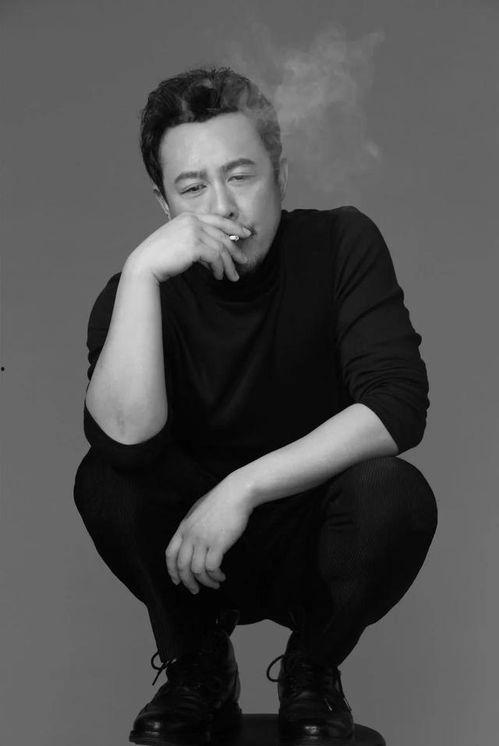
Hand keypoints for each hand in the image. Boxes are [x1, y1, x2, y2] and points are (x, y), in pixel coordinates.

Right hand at [127, 211, 251, 283]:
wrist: (145, 264)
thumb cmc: (160, 257)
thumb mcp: (180, 243)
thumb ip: (197, 242)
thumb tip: (216, 254)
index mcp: (189, 217)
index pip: (218, 220)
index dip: (235, 226)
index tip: (246, 233)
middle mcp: (193, 221)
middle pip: (223, 235)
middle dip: (235, 250)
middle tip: (244, 261)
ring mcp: (193, 231)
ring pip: (221, 248)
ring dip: (228, 265)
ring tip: (231, 276)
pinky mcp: (195, 245)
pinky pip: (216, 257)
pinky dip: (219, 268)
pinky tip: (218, 276)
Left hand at [165, 475, 252, 593]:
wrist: (236, 493)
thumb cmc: (221, 500)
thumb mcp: (198, 511)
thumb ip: (192, 526)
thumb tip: (191, 540)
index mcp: (183, 527)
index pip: (170, 554)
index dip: (172, 570)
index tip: (177, 581)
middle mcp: (190, 535)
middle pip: (182, 566)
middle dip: (187, 582)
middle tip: (195, 590)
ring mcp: (203, 539)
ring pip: (196, 570)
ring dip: (205, 582)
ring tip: (214, 584)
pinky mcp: (217, 544)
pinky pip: (211, 568)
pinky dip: (215, 576)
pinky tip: (221, 576)